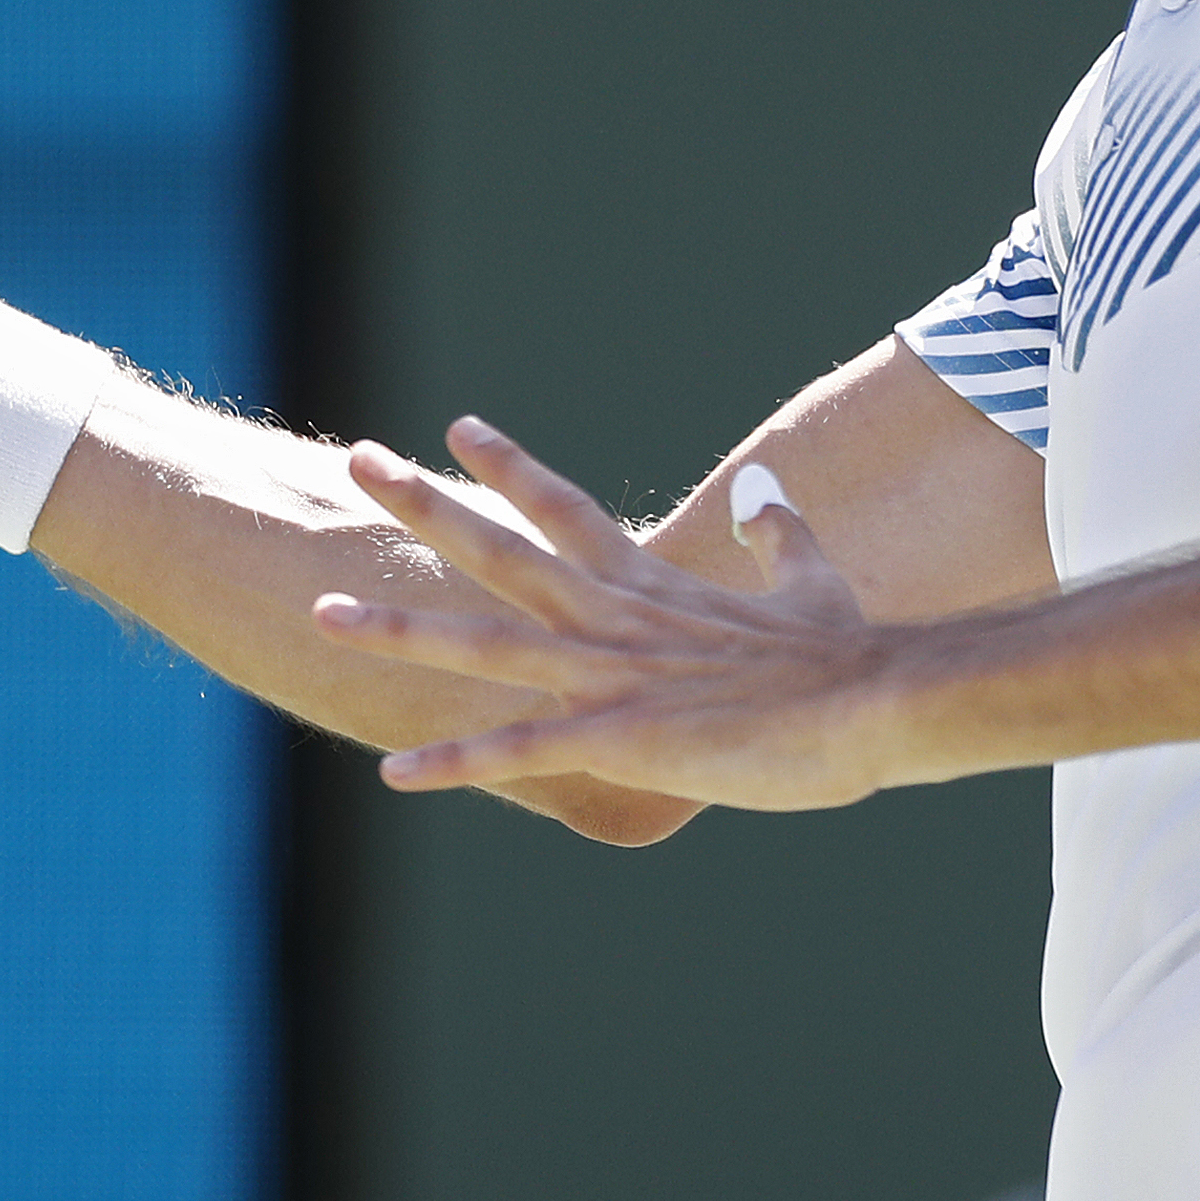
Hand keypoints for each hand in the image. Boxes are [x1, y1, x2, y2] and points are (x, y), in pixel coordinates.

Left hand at [313, 417, 906, 809]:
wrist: (878, 702)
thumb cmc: (849, 655)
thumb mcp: (808, 580)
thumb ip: (774, 531)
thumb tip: (762, 487)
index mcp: (650, 584)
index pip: (564, 509)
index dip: (509, 468)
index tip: (457, 428)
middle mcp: (611, 617)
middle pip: (498, 550)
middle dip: (422, 505)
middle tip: (358, 457)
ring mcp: (606, 675)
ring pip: (480, 645)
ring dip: (398, 628)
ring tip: (321, 610)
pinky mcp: (615, 738)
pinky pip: (516, 752)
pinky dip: (452, 762)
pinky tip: (392, 773)